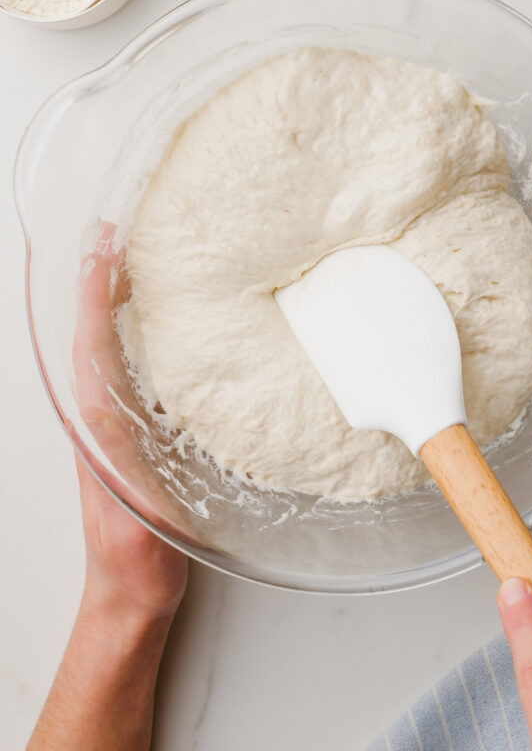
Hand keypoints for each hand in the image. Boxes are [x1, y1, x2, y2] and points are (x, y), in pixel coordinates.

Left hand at [74, 221, 187, 624]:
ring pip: (103, 348)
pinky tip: (144, 326)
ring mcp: (106, 426)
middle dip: (97, 281)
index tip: (104, 249)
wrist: (128, 592)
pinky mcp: (123, 436)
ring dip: (109, 302)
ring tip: (123, 264)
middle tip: (112, 236)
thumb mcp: (130, 512)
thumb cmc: (134, 557)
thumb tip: (96, 409)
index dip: (95, 294)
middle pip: (91, 334)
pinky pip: (121, 369)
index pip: (90, 345)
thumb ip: (113, 463)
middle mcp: (94, 419)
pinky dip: (126, 334)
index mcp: (94, 427)